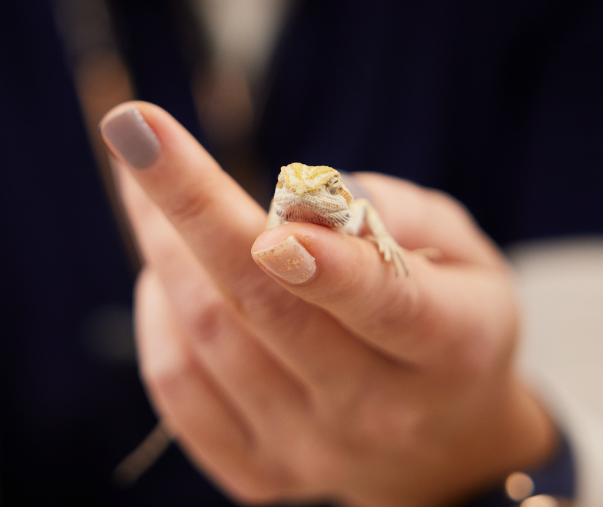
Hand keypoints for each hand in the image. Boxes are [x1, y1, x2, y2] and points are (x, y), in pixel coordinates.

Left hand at [100, 102, 555, 505]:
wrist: (440, 445)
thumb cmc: (446, 314)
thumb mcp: (466, 252)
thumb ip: (403, 214)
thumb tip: (305, 198)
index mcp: (449, 349)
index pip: (385, 305)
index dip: (327, 264)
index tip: (272, 219)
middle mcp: (376, 412)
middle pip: (266, 309)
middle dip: (193, 207)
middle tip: (136, 130)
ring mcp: (309, 452)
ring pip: (208, 335)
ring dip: (164, 244)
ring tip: (147, 185)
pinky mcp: (255, 473)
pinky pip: (175, 384)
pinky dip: (157, 312)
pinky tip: (168, 270)